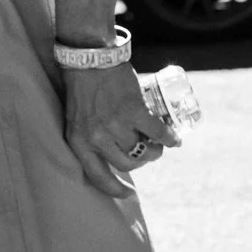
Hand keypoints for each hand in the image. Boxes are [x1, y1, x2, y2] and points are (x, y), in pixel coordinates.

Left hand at [62, 60, 163, 198]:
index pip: (97, 176)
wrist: (90, 57)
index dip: (114, 189)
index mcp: (79, 141)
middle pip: (126, 163)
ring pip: (142, 149)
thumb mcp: (77, 118)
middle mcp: (96, 137)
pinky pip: (156, 132)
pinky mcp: (133, 110)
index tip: (127, 194)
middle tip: (147, 152)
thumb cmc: (82, 87)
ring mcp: (114, 125)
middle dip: (140, 161)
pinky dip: (168, 138)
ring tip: (159, 143)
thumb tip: (113, 153)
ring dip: (155, 150)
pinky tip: (174, 139)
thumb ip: (90, 136)